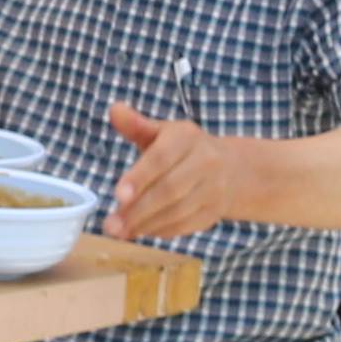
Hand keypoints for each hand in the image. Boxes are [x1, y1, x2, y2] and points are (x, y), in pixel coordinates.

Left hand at [102, 103, 257, 245]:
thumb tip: (114, 110)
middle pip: (169, 189)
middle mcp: (206, 161)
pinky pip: (186, 226)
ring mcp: (214, 189)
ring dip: (146, 224)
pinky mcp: (214, 212)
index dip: (139, 178)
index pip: (161, 158)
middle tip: (111, 225)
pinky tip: (141, 231)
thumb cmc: (181, 148)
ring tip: (120, 231)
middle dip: (138, 209)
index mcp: (187, 137)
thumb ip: (136, 124)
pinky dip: (162, 231)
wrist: (229, 168)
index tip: (117, 195)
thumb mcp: (160, 132)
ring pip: (178, 211)